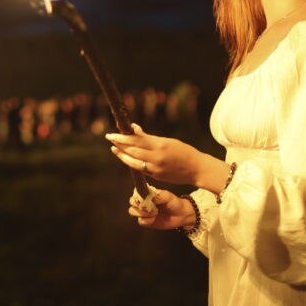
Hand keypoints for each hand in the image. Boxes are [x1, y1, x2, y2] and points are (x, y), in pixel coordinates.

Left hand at [107, 123, 230, 191]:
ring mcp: (155, 168)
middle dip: (119, 143)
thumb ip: (150, 138)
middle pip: (132, 149)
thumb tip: (135, 130)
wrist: (196, 169)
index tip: (113, 133)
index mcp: (160, 145)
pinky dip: (132, 162)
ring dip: (122, 155)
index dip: (123, 136)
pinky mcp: (156, 176)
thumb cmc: (183, 151)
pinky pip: (140, 169)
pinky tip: (126, 158)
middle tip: (109, 137)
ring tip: (114, 149)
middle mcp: (156, 157)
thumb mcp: (168, 141)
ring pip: (133, 161)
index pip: (136, 139)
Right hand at [129, 188, 194, 229]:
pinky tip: (154, 219)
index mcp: (147, 194)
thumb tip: (149, 198)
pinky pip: (140, 221)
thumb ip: (158, 196)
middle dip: (139, 206)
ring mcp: (144, 213)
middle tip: (149, 208)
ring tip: (153, 213)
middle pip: (132, 203)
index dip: (136, 197)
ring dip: (142, 213)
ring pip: (133, 212)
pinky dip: (146, 221)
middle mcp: (144, 203)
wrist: (181, 215)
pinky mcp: (147, 222)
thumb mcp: (167, 196)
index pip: (135, 194)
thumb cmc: (174, 202)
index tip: (143, 200)